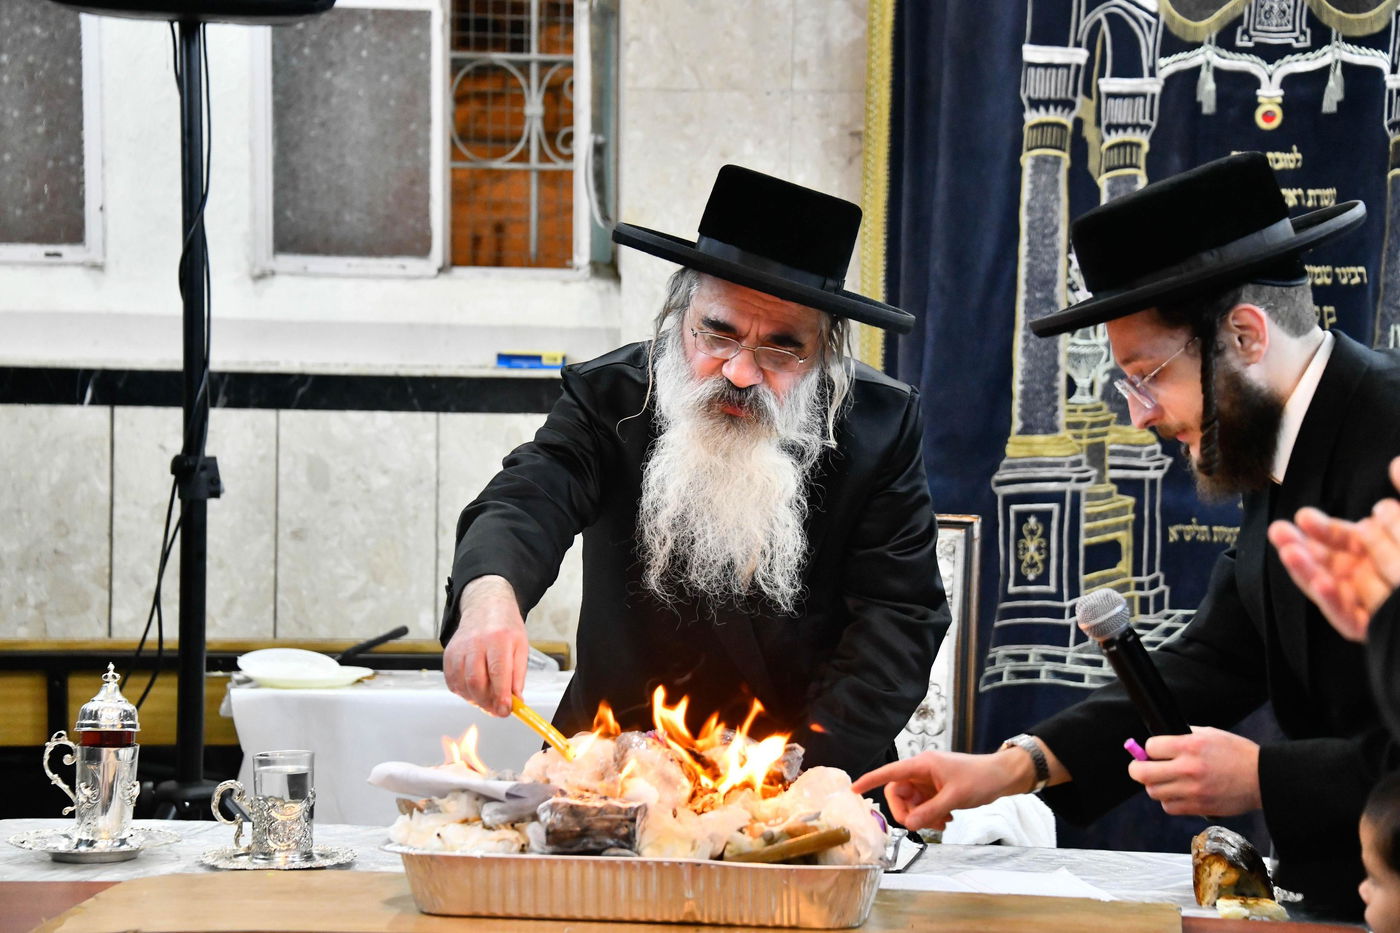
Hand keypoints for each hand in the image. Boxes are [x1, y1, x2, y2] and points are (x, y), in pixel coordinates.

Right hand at [442, 575, 528, 716]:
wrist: (485, 606)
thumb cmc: (505, 628)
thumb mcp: (521, 647)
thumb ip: (518, 676)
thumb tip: (516, 702)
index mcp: (499, 640)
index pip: (498, 673)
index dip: (501, 697)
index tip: (505, 711)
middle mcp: (476, 643)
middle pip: (476, 682)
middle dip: (487, 702)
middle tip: (497, 710)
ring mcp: (459, 648)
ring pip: (462, 684)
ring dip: (475, 699)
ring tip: (487, 699)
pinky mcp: (448, 653)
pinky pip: (452, 681)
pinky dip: (463, 692)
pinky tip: (474, 690)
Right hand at [851, 747, 1045, 831]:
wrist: (1002, 777)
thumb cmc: (980, 779)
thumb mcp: (954, 798)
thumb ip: (929, 812)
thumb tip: (908, 825)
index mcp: (922, 765)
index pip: (890, 772)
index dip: (870, 780)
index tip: (852, 789)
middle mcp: (922, 771)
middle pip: (899, 793)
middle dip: (906, 812)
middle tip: (920, 826)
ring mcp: (929, 781)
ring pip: (912, 803)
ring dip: (922, 817)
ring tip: (941, 824)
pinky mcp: (937, 789)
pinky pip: (924, 805)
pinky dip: (931, 816)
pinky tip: (946, 820)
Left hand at [1130, 727, 1260, 816]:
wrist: (1263, 778)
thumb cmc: (1238, 754)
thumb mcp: (1210, 734)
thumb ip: (1183, 736)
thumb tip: (1160, 741)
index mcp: (1190, 745)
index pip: (1150, 747)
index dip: (1149, 749)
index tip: (1152, 751)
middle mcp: (1189, 768)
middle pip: (1143, 773)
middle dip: (1138, 769)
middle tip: (1141, 767)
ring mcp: (1193, 790)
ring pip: (1154, 792)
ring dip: (1155, 786)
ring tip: (1165, 780)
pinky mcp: (1199, 807)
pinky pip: (1169, 807)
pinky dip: (1169, 801)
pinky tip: (1177, 793)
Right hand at [1268, 456, 1399, 642]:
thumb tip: (1395, 463)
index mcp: (1377, 554)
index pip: (1343, 539)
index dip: (1322, 528)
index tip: (1304, 516)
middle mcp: (1367, 579)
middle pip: (1325, 562)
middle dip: (1300, 545)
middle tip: (1278, 531)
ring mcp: (1366, 604)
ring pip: (1327, 588)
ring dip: (1305, 570)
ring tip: (1290, 551)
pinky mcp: (1370, 628)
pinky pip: (1346, 617)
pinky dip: (1331, 601)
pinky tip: (1323, 582)